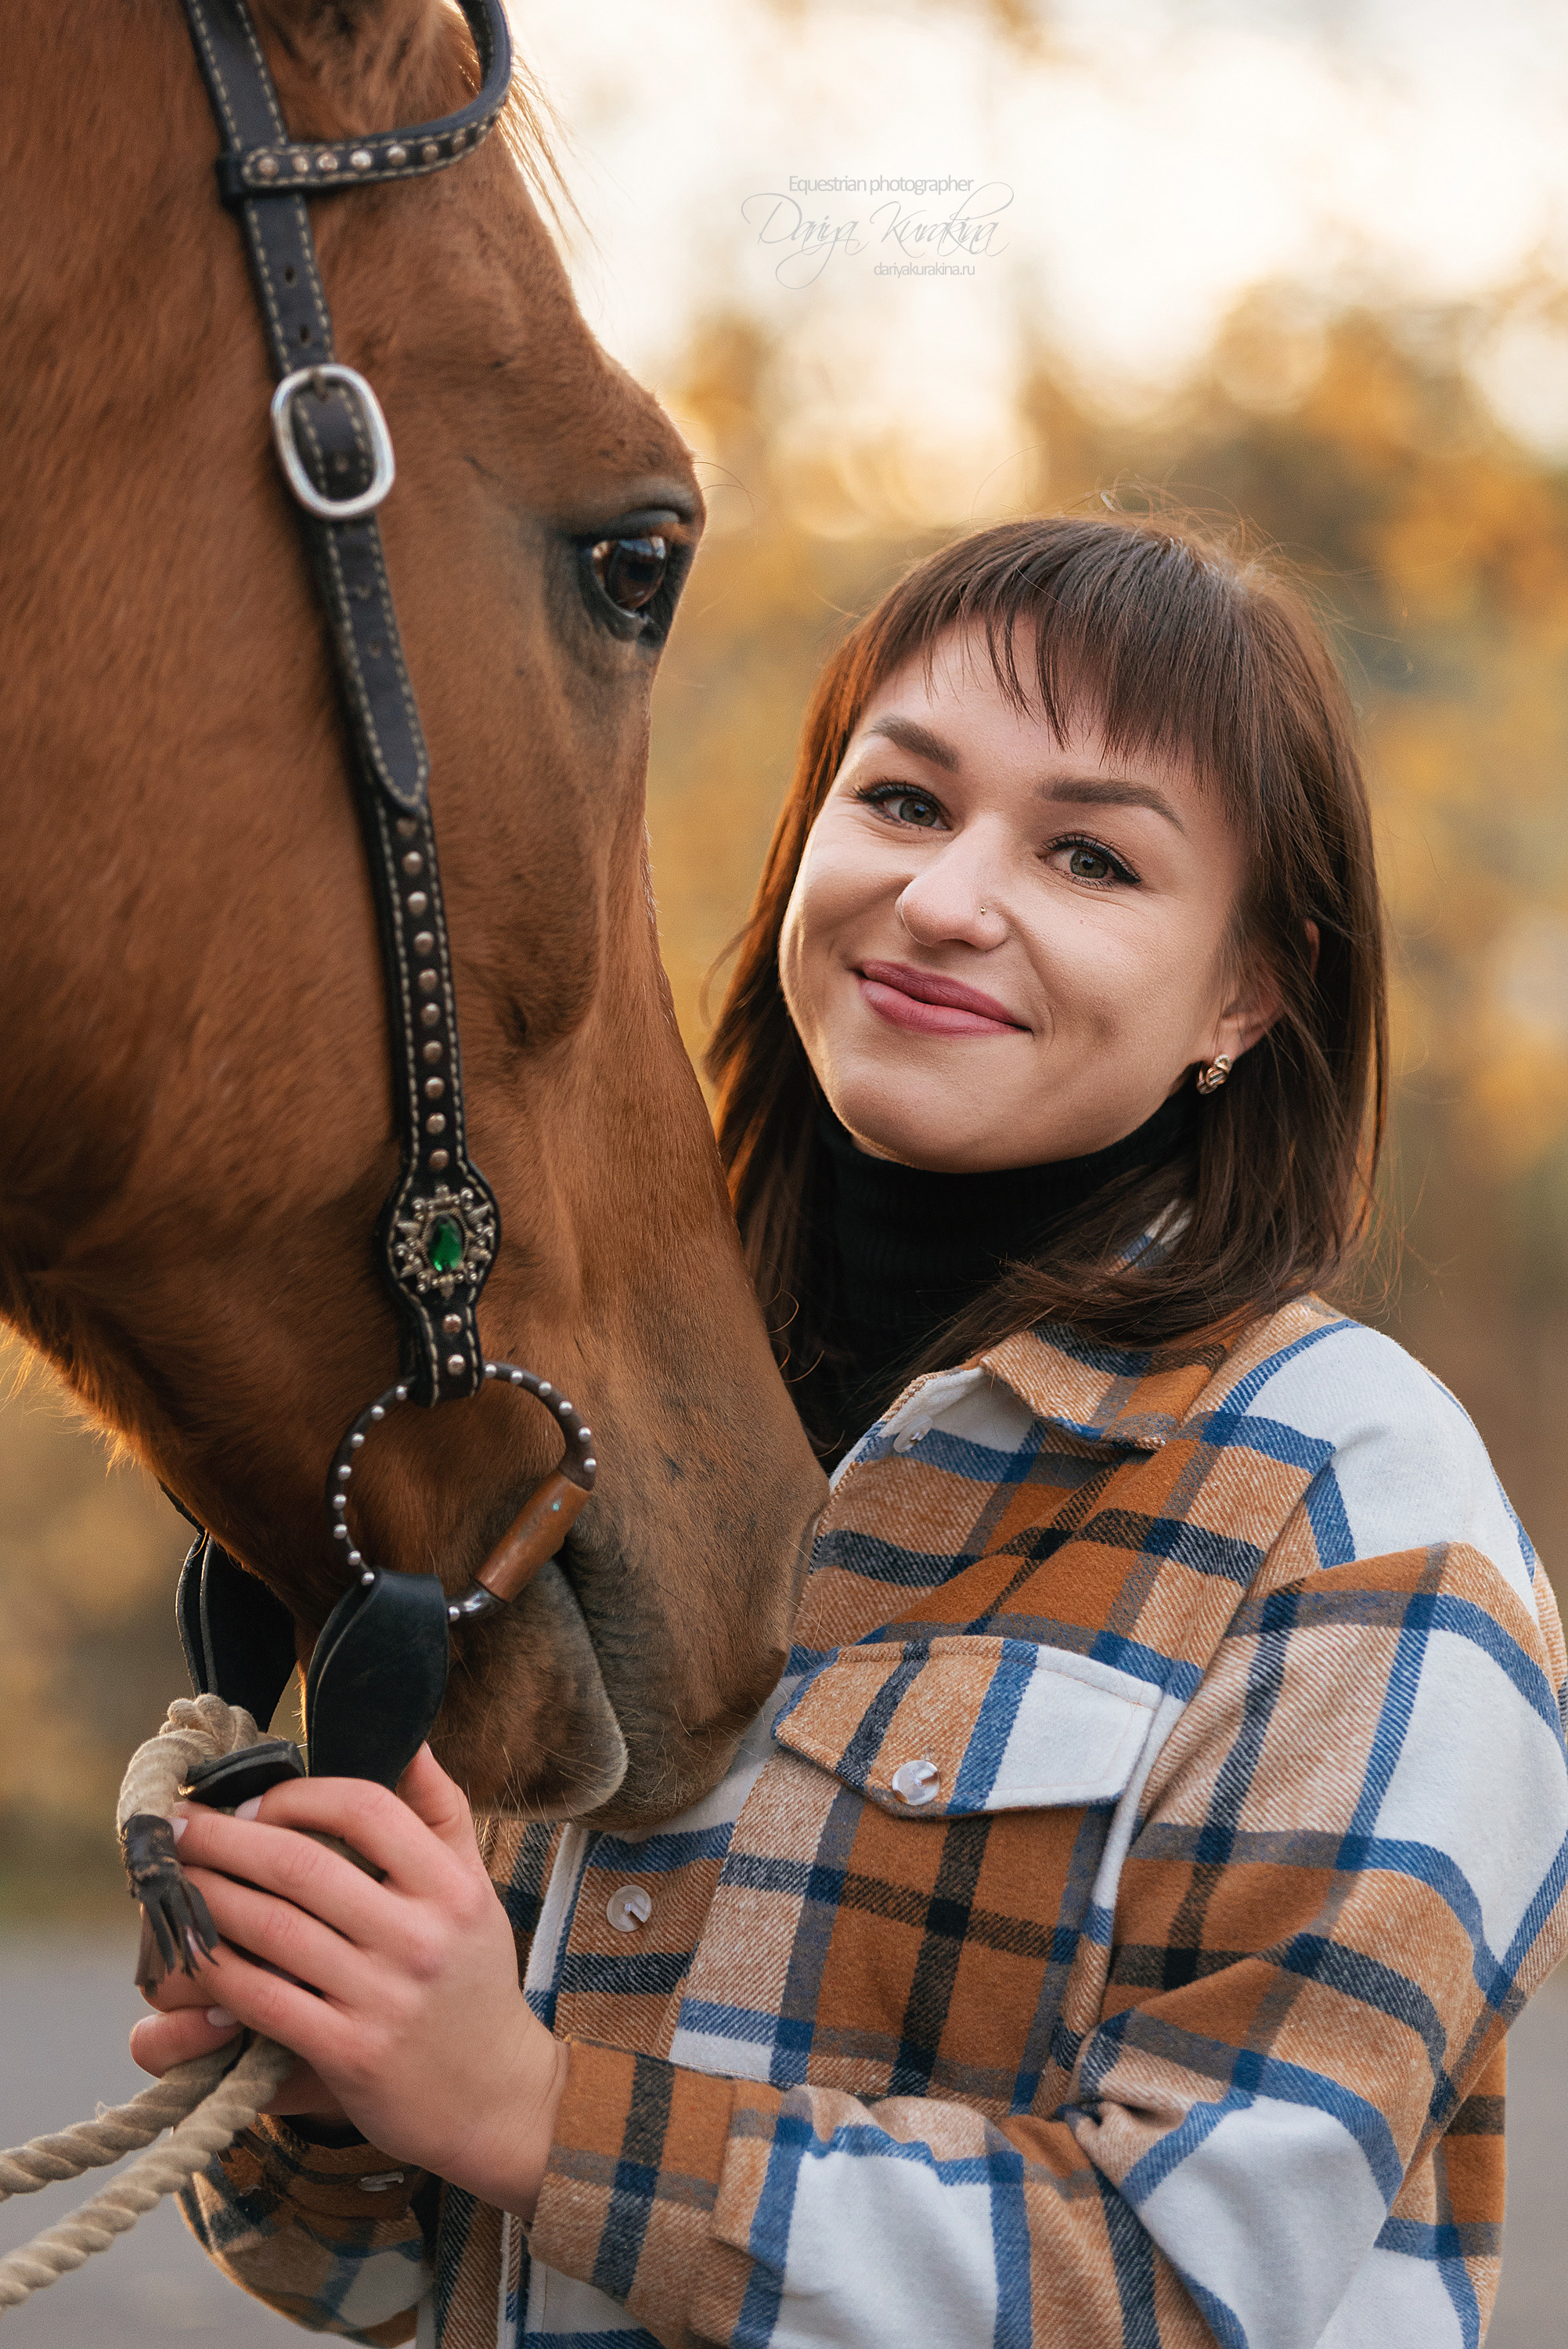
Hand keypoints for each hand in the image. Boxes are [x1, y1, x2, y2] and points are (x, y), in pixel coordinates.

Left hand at [128, 1748, 567, 2218]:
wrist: (495, 2097)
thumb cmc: (472, 1981)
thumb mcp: (474, 1888)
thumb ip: (441, 1810)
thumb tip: (406, 1735)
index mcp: (451, 1887)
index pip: (366, 1807)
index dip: (297, 1794)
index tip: (252, 1798)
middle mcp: (420, 1937)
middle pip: (304, 1865)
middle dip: (226, 1837)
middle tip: (178, 1823)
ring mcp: (384, 1998)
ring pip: (273, 1929)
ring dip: (208, 1896)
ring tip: (173, 1877)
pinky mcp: (351, 2054)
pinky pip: (264, 1999)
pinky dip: (219, 1969)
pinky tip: (191, 1949)